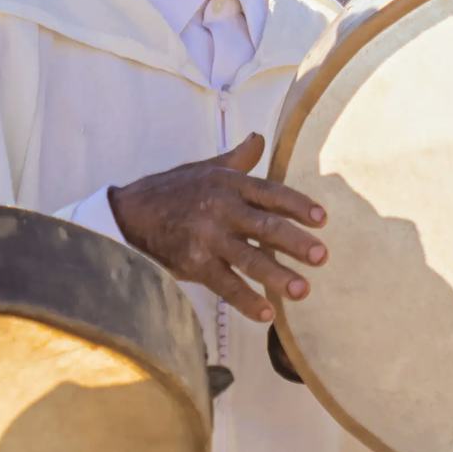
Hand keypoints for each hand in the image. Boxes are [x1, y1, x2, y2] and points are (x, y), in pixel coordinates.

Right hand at [110, 135, 324, 325]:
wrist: (130, 213)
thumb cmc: (173, 190)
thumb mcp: (206, 168)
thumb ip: (238, 158)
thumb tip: (259, 138)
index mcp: (228, 183)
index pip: (271, 193)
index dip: (298, 205)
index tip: (322, 219)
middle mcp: (221, 208)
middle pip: (265, 226)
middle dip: (295, 242)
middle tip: (321, 256)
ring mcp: (207, 237)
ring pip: (248, 258)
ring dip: (277, 275)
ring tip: (302, 290)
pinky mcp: (193, 263)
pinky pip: (225, 284)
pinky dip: (246, 300)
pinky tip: (267, 313)